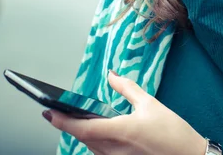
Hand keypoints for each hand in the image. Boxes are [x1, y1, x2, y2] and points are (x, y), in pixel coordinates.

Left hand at [43, 70, 207, 154]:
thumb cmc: (174, 133)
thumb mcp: (151, 104)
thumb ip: (127, 88)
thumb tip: (111, 75)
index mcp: (122, 131)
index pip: (82, 128)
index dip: (62, 121)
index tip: (48, 112)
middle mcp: (116, 150)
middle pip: (83, 138)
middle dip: (71, 125)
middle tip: (60, 112)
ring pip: (91, 147)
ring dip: (84, 135)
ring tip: (81, 120)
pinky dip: (97, 144)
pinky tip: (103, 135)